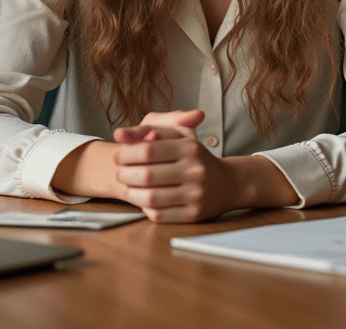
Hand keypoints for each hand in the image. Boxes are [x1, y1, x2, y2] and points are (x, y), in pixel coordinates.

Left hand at [113, 109, 234, 222]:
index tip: (118, 156)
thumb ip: (148, 131)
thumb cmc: (196, 157)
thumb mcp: (178, 136)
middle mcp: (195, 171)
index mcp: (190, 148)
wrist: (227, 183)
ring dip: (132, 193)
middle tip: (120, 173)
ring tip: (128, 187)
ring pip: (151, 198)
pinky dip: (145, 208)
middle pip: (147, 175)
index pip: (148, 150)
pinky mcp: (194, 215)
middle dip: (125, 175)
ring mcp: (196, 195)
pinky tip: (143, 200)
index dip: (126, 154)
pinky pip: (159, 215)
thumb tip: (119, 134)